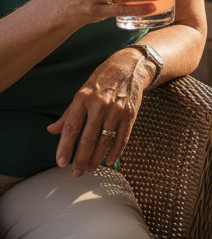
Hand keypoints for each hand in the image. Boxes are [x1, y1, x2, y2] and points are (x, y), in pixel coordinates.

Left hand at [47, 50, 151, 175]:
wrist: (130, 66)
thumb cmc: (102, 80)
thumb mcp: (82, 91)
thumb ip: (68, 113)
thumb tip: (52, 130)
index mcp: (84, 98)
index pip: (71, 128)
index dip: (65, 147)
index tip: (61, 162)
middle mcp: (100, 105)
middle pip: (88, 138)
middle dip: (81, 159)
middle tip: (76, 172)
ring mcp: (117, 110)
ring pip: (105, 140)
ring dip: (96, 158)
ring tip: (90, 168)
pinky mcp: (130, 113)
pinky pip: (122, 137)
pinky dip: (116, 151)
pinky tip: (109, 161)